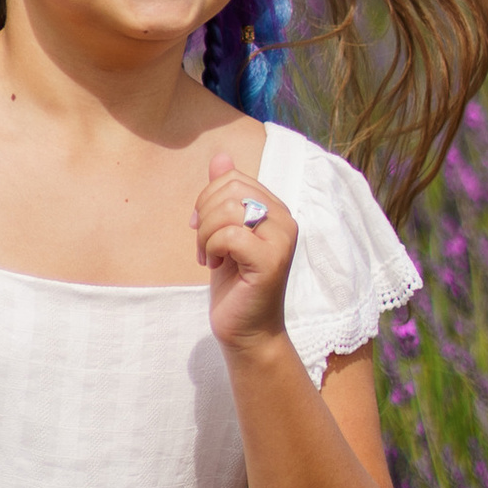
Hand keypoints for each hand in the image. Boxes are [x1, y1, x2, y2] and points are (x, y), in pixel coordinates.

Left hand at [196, 159, 296, 350]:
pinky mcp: (272, 261)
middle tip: (205, 245)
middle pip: (231, 189)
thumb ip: (224, 196)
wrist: (247, 331)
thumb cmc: (235, 284)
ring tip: (211, 257)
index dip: (207, 199)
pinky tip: (217, 266)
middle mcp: (286, 220)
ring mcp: (282, 240)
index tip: (201, 228)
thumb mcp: (224, 233)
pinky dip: (213, 248)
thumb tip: (220, 157)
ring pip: (229, 210)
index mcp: (276, 209)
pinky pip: (230, 235)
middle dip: (205, 215)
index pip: (233, 179)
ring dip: (206, 235)